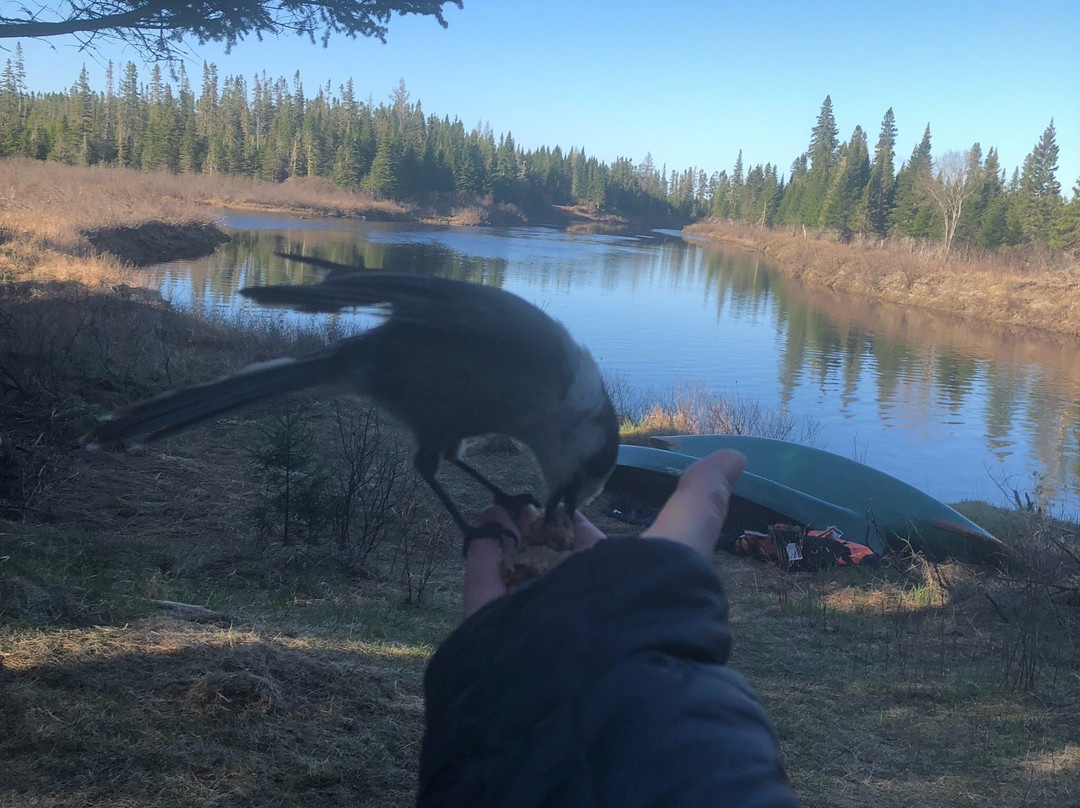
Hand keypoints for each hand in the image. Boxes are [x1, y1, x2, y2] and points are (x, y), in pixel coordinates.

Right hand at [462, 449, 745, 618]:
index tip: (569, 503)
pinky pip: (485, 585)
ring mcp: (534, 622)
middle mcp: (579, 610)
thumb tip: (735, 457)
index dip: (584, 531)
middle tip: (528, 501)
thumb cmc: (644, 604)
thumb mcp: (682, 542)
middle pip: (555, 568)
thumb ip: (701, 501)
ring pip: (518, 574)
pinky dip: (483, 552)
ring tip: (502, 503)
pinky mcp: (495, 628)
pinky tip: (484, 519)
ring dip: (511, 537)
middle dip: (542, 533)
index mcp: (619, 594)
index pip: (599, 557)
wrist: (593, 675)